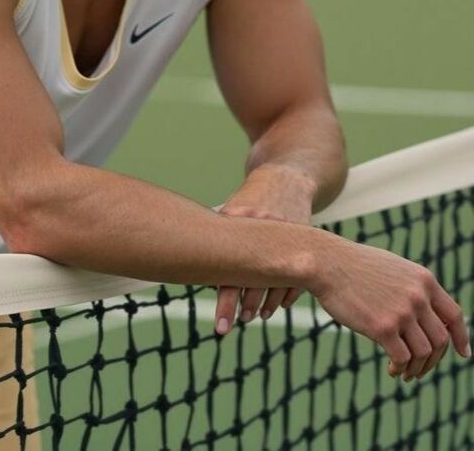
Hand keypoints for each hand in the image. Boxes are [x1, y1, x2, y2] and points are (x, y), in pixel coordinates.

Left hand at [214, 166, 313, 334]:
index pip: (231, 269)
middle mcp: (266, 225)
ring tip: (256, 315)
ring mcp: (291, 231)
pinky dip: (288, 292)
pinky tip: (278, 304)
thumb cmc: (251, 197)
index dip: (225, 302)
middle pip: (256, 278)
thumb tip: (197, 272)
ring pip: (280, 279)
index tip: (221, 327)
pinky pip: (300, 274)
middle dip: (248, 306)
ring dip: (267, 302)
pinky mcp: (308, 237)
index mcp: (242, 218)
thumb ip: (219, 236)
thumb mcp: (232, 209)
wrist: (287, 177)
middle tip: (240, 321)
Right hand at [312, 235, 471, 380]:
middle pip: (440, 339)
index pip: (454, 315)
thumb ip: (412, 287)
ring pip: (423, 352)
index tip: (463, 354)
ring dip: (417, 368)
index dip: (461, 337)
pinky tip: (392, 369)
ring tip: (405, 372)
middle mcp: (418, 296)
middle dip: (433, 360)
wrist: (327, 263)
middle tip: (420, 369)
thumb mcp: (393, 268)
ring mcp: (402, 312)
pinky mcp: (383, 327)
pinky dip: (401, 368)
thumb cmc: (354, 265)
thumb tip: (424, 311)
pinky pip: (402, 358)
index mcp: (424, 280)